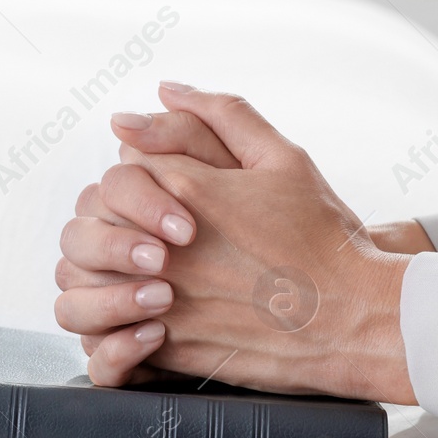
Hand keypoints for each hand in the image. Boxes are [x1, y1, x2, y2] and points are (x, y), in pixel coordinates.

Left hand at [54, 83, 417, 403]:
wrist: (355, 318)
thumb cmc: (323, 238)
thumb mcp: (284, 158)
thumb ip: (223, 115)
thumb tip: (167, 89)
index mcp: (187, 189)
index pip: (119, 168)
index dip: (135, 178)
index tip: (163, 194)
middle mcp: (164, 245)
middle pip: (89, 219)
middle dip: (107, 222)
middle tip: (143, 235)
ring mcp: (163, 299)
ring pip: (81, 279)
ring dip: (96, 273)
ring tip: (132, 274)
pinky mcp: (169, 347)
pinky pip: (104, 334)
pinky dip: (112, 323)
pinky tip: (145, 314)